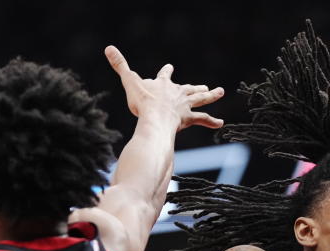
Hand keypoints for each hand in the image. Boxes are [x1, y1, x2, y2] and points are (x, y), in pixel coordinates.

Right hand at [104, 45, 223, 130]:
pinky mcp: (189, 119)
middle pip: (189, 88)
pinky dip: (212, 121)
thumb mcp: (129, 82)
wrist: (155, 119)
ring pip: (201, 99)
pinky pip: (203, 119)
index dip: (166, 72)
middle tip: (204, 86)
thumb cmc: (142, 103)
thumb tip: (109, 48)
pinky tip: (221, 123)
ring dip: (211, 95)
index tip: (170, 67)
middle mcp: (177, 93)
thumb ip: (120, 66)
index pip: (165, 75)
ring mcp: (184, 106)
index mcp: (163, 84)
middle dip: (196, 87)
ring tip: (220, 92)